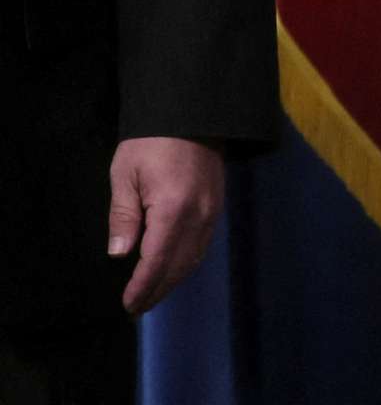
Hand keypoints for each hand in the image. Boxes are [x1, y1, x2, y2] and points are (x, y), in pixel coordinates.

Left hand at [106, 136, 224, 314]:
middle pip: (179, 266)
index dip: (142, 286)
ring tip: (152, 294)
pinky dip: (187, 263)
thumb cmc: (150, 142)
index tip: (128, 305)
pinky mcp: (218, 206)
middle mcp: (199, 216)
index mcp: (172, 210)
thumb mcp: (125, 175)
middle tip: (136, 308)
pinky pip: (203, 244)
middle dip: (158, 290)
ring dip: (173, 280)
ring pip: (194, 258)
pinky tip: (173, 268)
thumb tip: (119, 254)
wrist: (193, 115)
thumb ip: (124, 216)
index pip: (156, 261)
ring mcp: (212, 212)